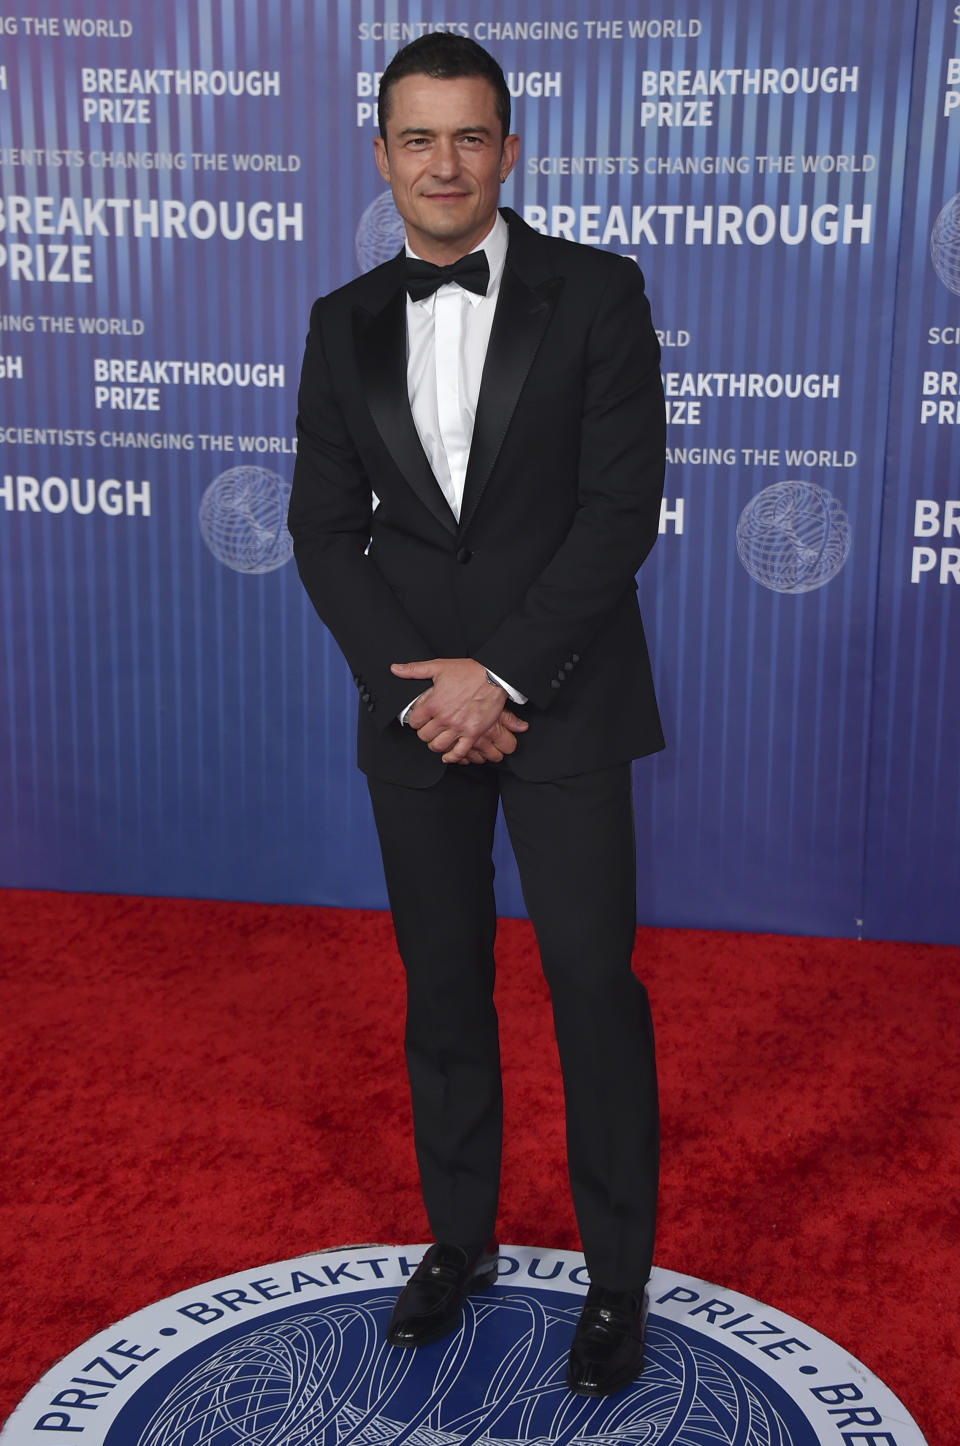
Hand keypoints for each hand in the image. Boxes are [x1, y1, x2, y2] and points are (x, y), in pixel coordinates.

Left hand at [391, 658, 527, 763]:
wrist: (494, 676)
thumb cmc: (468, 671)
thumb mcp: (438, 666)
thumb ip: (414, 670)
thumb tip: (395, 669)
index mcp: (433, 704)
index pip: (413, 721)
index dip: (415, 719)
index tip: (420, 717)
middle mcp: (444, 718)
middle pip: (424, 736)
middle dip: (424, 732)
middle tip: (429, 727)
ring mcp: (459, 728)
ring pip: (438, 746)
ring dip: (435, 744)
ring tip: (438, 738)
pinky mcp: (473, 733)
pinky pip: (459, 752)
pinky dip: (452, 756)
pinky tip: (448, 755)